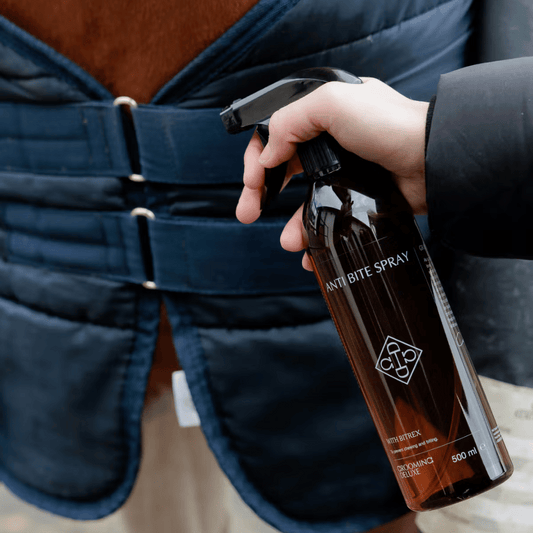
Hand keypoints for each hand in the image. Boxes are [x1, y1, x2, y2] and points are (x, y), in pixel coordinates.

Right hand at [236, 78, 428, 269]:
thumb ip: (290, 122)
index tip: (252, 183)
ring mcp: (344, 172)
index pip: (275, 135)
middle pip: (282, 169)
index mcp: (322, 115)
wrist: (434, 159)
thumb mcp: (333, 103)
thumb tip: (267, 157)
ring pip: (304, 200)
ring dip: (291, 223)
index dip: (258, 158)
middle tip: (247, 213)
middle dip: (260, 192)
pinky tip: (309, 251)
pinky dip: (316, 235)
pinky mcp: (359, 197)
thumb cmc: (391, 125)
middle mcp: (330, 142)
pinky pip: (328, 218)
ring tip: (288, 242)